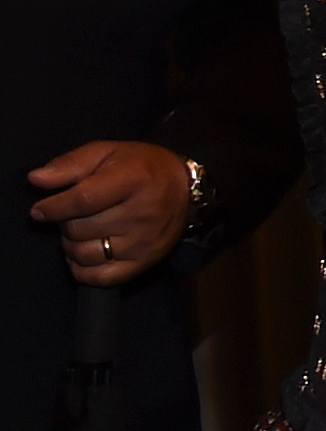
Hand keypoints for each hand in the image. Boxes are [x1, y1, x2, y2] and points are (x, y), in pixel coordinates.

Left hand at [28, 141, 191, 285]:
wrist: (185, 188)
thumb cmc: (141, 167)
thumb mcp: (107, 152)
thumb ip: (70, 164)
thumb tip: (35, 180)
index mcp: (133, 180)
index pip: (83, 200)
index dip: (53, 208)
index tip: (39, 210)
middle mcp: (142, 213)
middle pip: (80, 229)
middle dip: (65, 222)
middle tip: (73, 214)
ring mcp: (145, 242)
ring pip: (85, 254)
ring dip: (72, 245)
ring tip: (81, 231)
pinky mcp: (146, 262)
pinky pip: (101, 277)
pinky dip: (83, 269)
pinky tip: (85, 253)